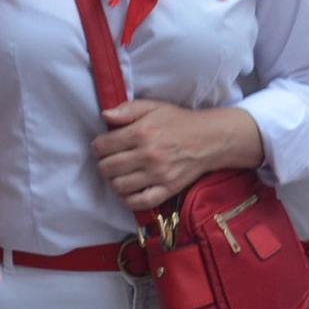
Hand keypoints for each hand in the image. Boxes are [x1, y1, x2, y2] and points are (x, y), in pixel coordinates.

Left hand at [92, 100, 257, 211]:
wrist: (209, 139)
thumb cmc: (178, 121)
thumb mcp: (153, 107)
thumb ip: (127, 109)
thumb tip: (105, 115)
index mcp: (141, 132)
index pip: (103, 146)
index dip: (98, 146)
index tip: (103, 146)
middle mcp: (147, 155)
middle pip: (107, 168)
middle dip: (103, 164)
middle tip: (110, 160)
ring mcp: (157, 175)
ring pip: (119, 186)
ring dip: (114, 181)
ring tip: (120, 174)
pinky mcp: (167, 189)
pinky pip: (139, 202)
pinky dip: (128, 199)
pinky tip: (128, 191)